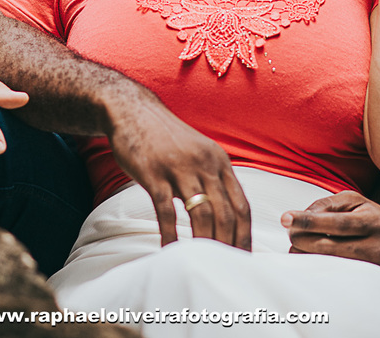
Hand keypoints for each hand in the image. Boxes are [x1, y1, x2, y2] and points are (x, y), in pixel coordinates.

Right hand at [107, 97, 251, 250]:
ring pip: (201, 212)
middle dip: (228, 245)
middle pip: (225, 213)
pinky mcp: (154, 173)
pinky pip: (166, 210)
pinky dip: (171, 233)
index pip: (242, 205)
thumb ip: (213, 178)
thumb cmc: (167, 138)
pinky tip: (170, 249)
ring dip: (204, 242)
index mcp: (220, 162)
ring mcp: (179, 168)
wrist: (134, 111)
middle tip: (225, 267)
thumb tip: (227, 214)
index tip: (243, 257)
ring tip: (202, 262)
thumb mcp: (200, 152)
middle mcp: (205, 164)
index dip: (245, 235)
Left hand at [283, 190, 379, 269]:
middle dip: (304, 239)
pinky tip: (308, 258)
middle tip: (290, 233)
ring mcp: (373, 267)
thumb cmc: (368, 216)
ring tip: (296, 246)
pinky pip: (336, 275)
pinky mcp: (367, 281)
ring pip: (331, 264)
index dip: (309, 221)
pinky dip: (318, 267)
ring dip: (307, 255)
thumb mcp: (352, 200)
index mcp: (374, 220)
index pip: (337, 222)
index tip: (285, 219)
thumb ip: (327, 204)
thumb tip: (303, 217)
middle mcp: (377, 246)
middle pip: (331, 247)